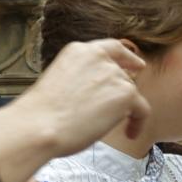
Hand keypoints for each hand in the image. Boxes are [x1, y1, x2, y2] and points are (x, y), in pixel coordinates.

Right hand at [22, 39, 150, 152]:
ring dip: (123, 110)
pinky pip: (142, 110)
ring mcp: (114, 74)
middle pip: (123, 76)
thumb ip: (85, 76)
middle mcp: (99, 57)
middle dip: (118, 94)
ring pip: (130, 94)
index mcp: (79, 50)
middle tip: (105, 113)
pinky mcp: (126, 93)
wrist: (40, 125)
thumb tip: (106, 89)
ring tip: (103, 126)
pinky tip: (129, 134)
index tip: (139, 66)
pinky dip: (138, 123)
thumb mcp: (62, 79)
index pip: (113, 48)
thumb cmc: (43, 112)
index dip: (128, 58)